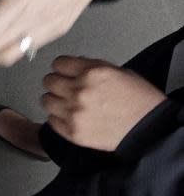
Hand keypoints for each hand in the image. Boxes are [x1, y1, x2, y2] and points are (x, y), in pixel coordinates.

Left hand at [41, 56, 166, 150]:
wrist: (149, 129)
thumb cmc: (138, 101)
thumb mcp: (118, 72)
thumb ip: (91, 67)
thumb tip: (72, 66)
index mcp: (92, 73)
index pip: (58, 64)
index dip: (62, 68)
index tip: (64, 72)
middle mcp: (80, 91)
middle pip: (49, 81)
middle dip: (57, 83)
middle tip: (65, 88)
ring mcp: (74, 113)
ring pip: (46, 101)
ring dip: (55, 101)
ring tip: (67, 103)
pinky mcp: (72, 132)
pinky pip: (51, 120)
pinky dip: (58, 118)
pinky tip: (72, 117)